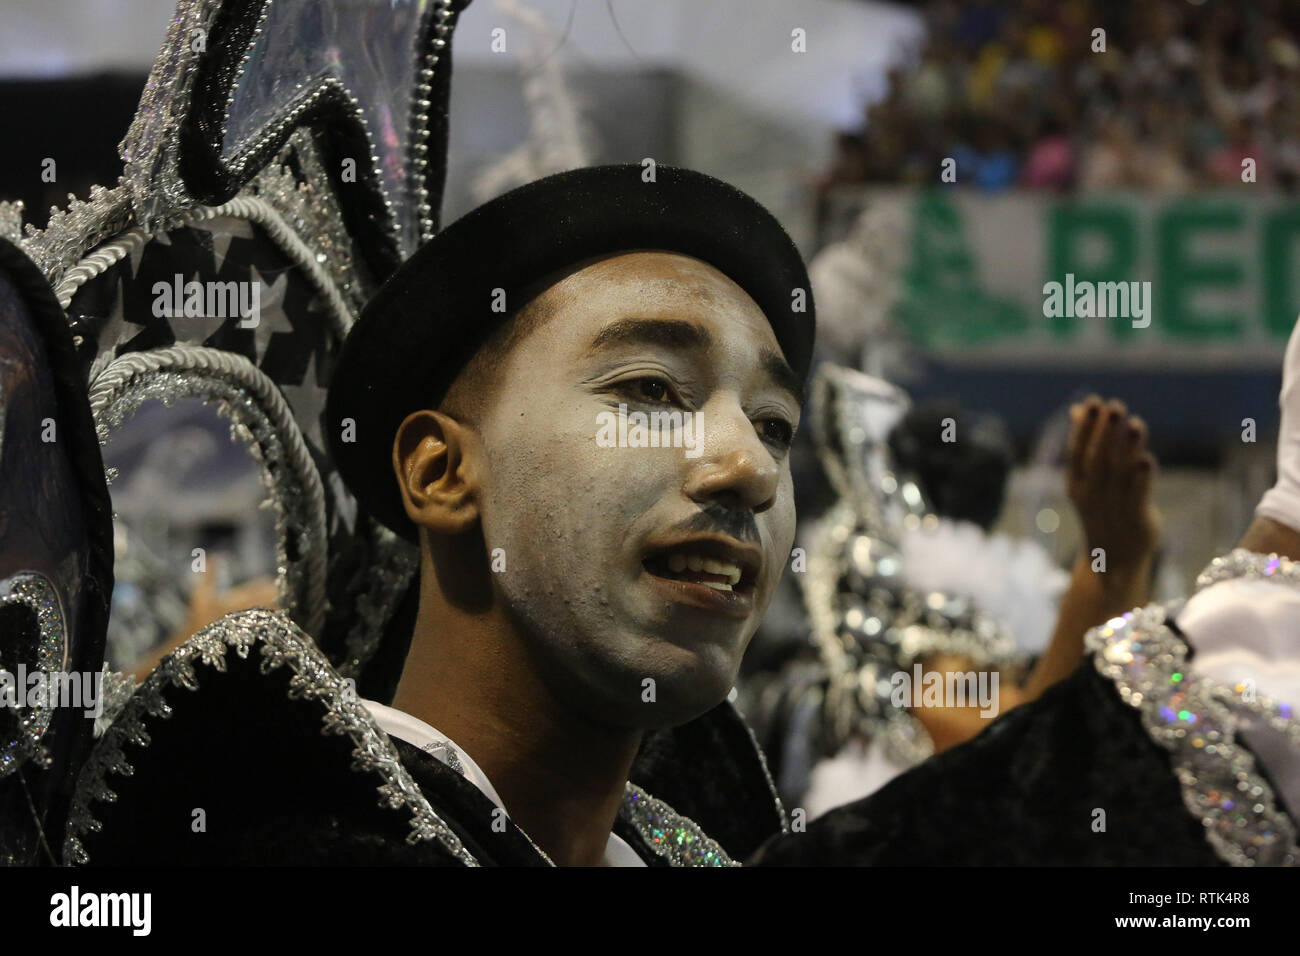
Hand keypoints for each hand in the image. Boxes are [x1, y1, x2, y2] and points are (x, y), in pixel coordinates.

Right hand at [1066, 395, 1160, 572]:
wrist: (1112, 559)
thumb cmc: (1102, 507)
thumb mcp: (1087, 476)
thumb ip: (1087, 442)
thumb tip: (1078, 408)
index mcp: (1077, 483)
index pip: (1078, 451)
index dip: (1085, 427)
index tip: (1093, 402)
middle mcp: (1091, 494)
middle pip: (1098, 460)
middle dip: (1105, 432)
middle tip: (1114, 406)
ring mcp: (1112, 508)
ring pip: (1119, 475)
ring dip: (1127, 450)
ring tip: (1135, 424)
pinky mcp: (1136, 520)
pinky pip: (1138, 498)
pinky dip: (1142, 480)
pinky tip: (1146, 459)